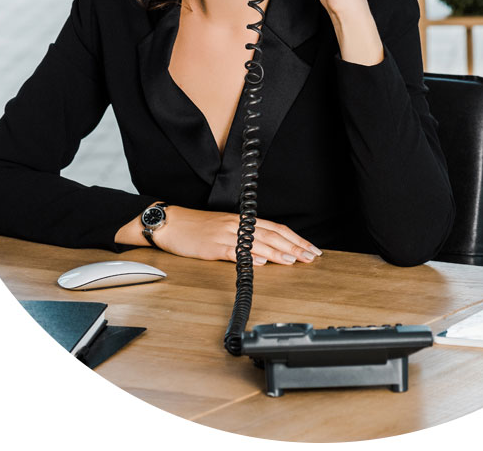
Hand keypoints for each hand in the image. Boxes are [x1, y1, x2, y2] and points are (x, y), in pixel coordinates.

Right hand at [152, 206, 321, 265]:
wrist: (171, 224)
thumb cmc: (197, 228)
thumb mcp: (225, 230)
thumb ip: (245, 239)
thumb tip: (266, 254)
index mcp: (242, 221)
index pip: (275, 228)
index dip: (294, 238)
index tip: (310, 248)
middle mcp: (237, 225)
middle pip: (271, 234)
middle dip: (293, 246)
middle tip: (310, 256)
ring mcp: (225, 234)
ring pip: (256, 242)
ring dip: (277, 252)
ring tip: (293, 260)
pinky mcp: (212, 246)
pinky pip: (233, 250)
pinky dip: (247, 256)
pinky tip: (259, 262)